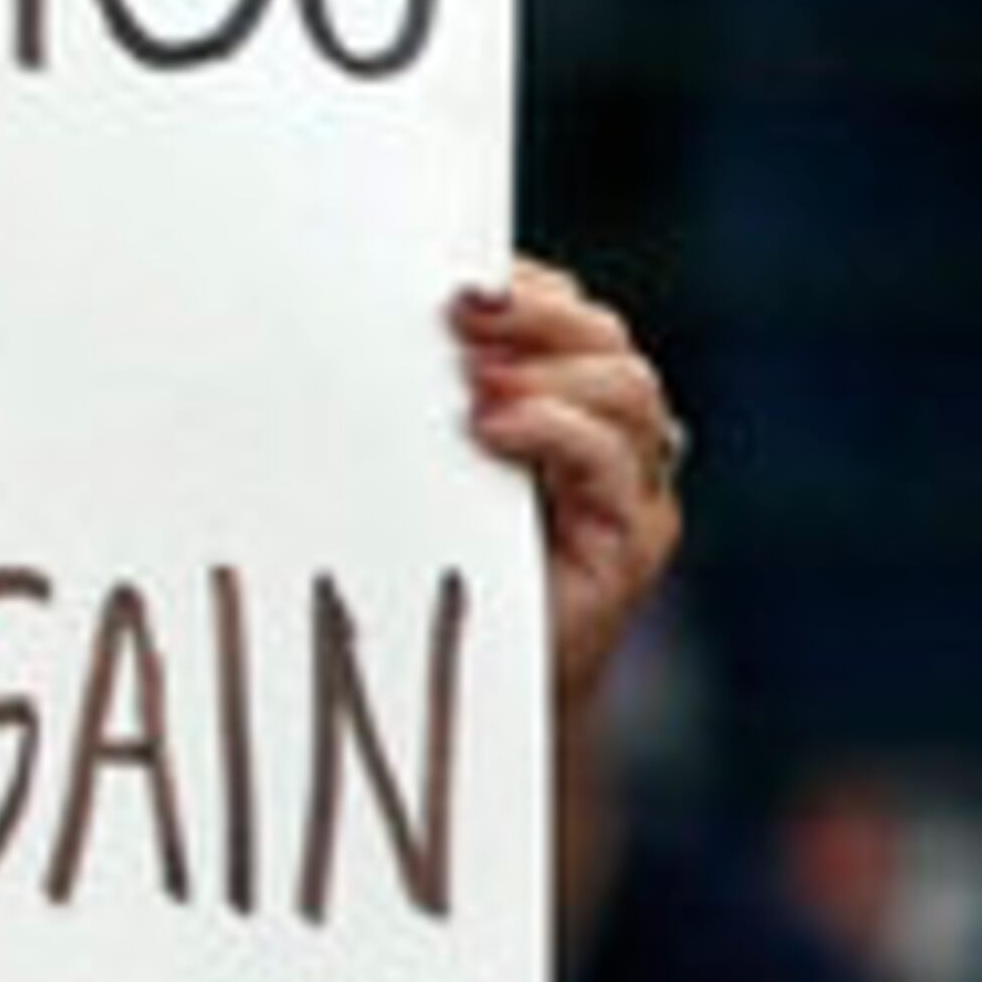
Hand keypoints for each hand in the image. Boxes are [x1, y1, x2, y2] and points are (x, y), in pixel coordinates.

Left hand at [452, 259, 683, 718]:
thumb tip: (351, 331)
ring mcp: (631, 493)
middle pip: (606, 341)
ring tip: (472, 375)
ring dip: (546, 367)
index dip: (527, 289)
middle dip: (536, 314)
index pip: (570, 318)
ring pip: (625, 391)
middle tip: (459, 309)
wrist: (460, 702)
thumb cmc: (427, 577)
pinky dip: (555, 431)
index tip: (452, 279)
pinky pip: (612, 464)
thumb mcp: (416, 477)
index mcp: (565, 408)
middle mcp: (613, 441)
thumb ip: (415, 412)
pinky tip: (491, 427)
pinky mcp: (630, 547)